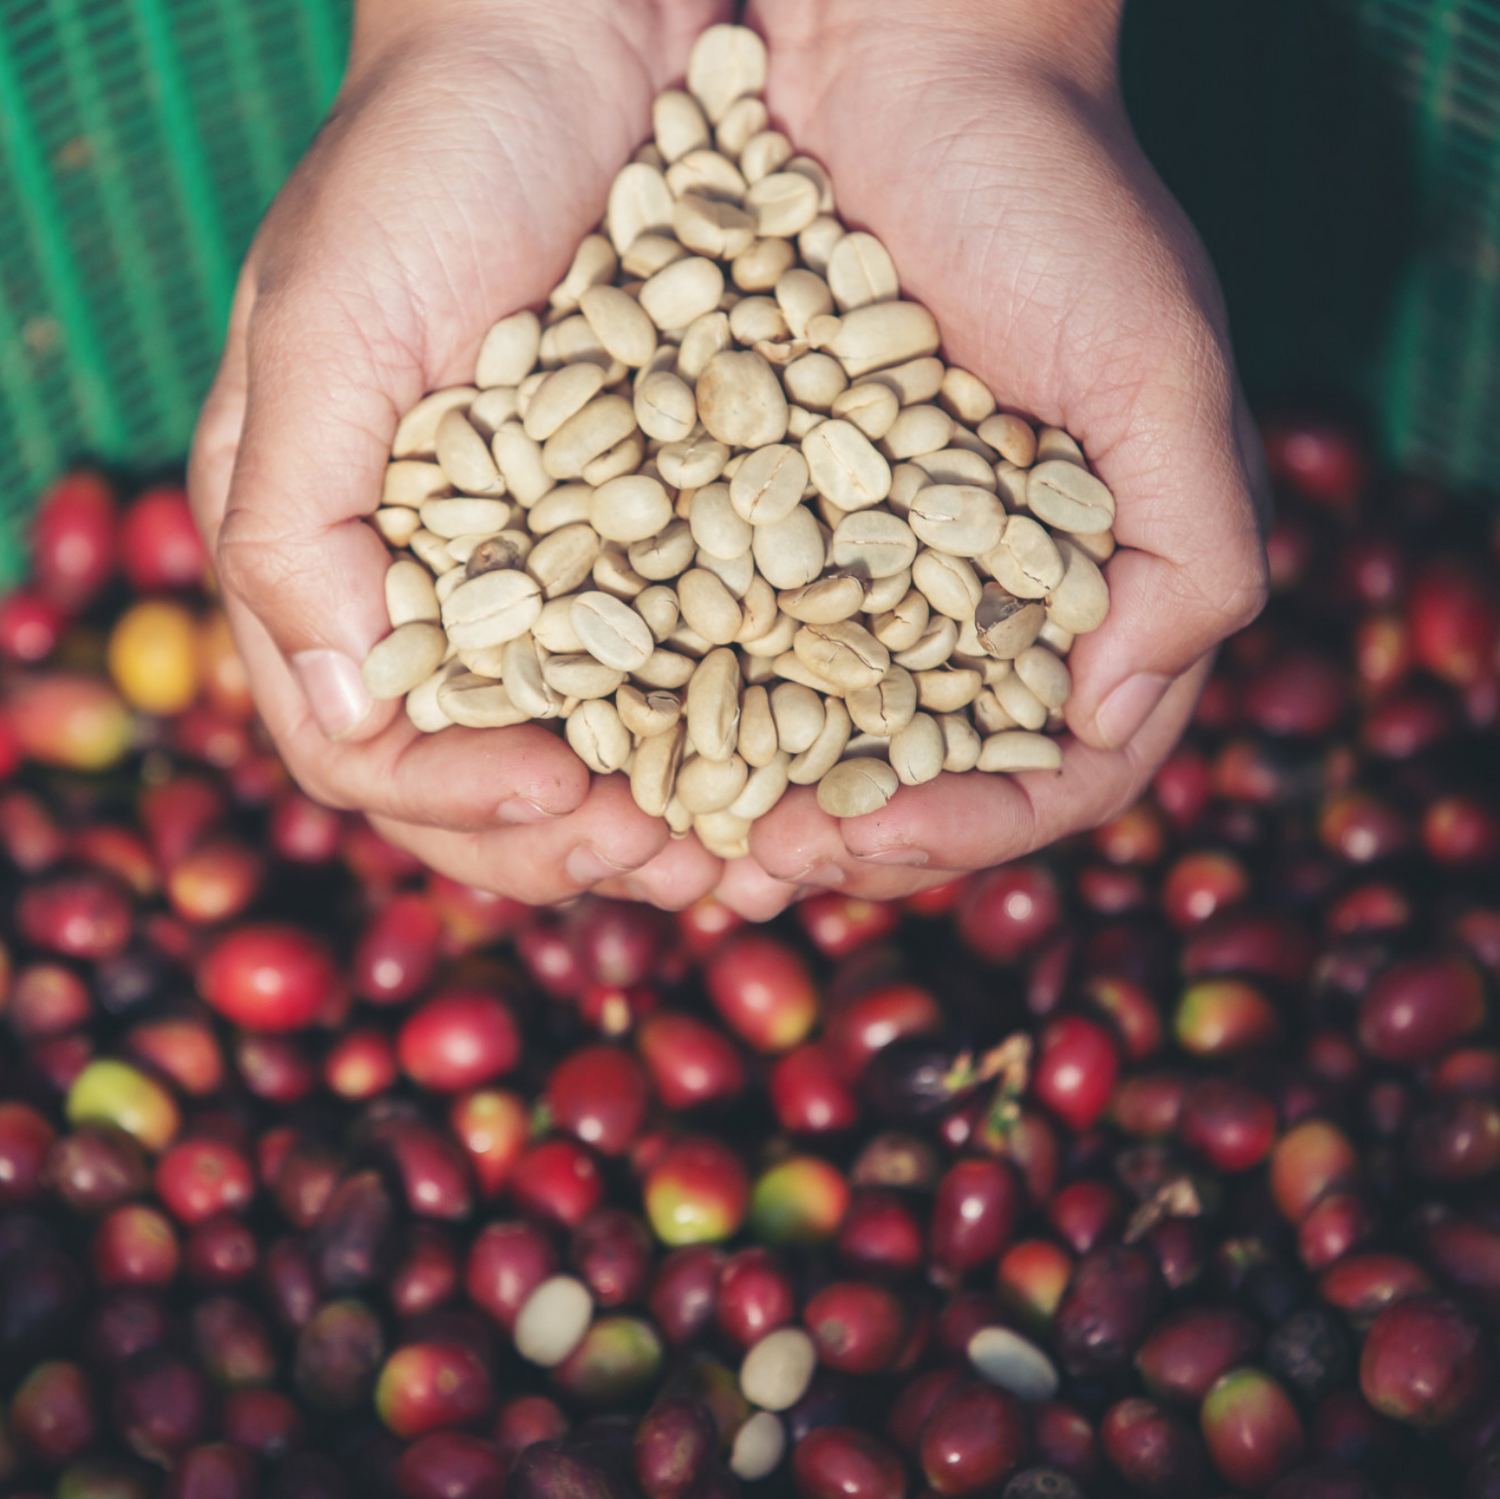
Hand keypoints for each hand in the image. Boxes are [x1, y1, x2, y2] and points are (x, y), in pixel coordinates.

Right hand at [189, 0, 727, 908]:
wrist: (577, 33)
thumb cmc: (431, 160)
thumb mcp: (330, 329)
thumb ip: (298, 526)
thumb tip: (347, 714)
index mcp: (324, 556)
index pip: (368, 747)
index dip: (462, 802)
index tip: (568, 805)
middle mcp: (431, 581)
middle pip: (481, 774)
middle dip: (573, 840)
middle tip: (682, 867)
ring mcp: (548, 560)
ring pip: (590, 740)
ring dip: (663, 811)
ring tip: (748, 850)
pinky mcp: (652, 523)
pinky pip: (682, 655)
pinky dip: (728, 722)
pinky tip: (796, 753)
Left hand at [711, 0, 1269, 918]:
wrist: (906, 66)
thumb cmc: (1054, 200)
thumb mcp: (1158, 366)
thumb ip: (1194, 549)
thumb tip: (1116, 712)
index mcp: (1091, 593)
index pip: (1053, 771)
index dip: (972, 828)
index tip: (875, 838)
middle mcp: (978, 600)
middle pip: (923, 774)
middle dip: (844, 837)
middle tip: (749, 863)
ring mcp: (869, 562)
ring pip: (817, 725)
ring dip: (752, 792)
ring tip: (678, 830)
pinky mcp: (768, 509)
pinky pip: (726, 628)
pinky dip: (684, 690)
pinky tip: (618, 723)